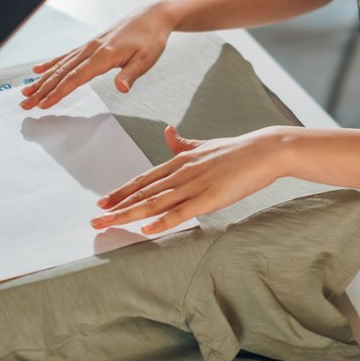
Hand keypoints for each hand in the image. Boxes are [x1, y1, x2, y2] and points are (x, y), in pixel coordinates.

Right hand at [18, 1, 174, 109]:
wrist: (153, 14)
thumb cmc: (152, 37)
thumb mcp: (147, 59)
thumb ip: (131, 75)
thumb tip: (121, 89)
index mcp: (104, 55)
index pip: (76, 78)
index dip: (58, 92)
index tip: (43, 104)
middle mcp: (92, 49)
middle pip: (62, 73)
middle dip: (42, 89)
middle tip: (25, 103)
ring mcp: (90, 45)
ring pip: (61, 65)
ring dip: (42, 79)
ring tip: (26, 90)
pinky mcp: (92, 44)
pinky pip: (67, 55)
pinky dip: (51, 63)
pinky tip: (39, 69)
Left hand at [91, 125, 290, 234]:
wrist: (264, 150)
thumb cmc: (236, 150)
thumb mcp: (205, 145)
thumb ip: (183, 143)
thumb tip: (168, 131)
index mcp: (180, 160)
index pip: (144, 178)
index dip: (122, 191)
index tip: (103, 202)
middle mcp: (182, 172)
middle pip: (143, 192)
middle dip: (117, 206)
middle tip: (95, 218)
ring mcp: (195, 184)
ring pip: (155, 202)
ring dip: (130, 214)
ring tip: (109, 223)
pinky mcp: (210, 197)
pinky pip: (182, 212)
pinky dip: (163, 221)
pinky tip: (147, 229)